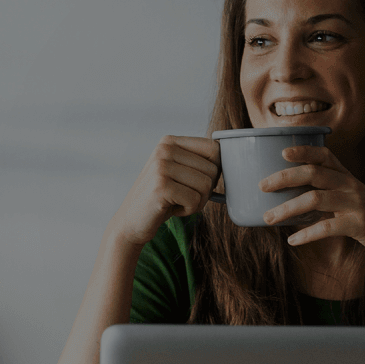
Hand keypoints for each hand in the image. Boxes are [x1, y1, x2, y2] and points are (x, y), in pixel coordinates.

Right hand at [108, 135, 222, 247]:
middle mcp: (164, 149)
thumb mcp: (178, 173)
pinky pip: (195, 200)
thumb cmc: (162, 198)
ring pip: (206, 185)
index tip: (198, 182)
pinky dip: (188, 210)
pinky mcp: (161, 186)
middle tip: (183, 196)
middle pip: (213, 169)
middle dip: (204, 190)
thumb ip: (198, 162)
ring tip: (177, 202)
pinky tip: (171, 209)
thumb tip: (233, 160)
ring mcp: (161, 166)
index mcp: (170, 141)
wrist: (131, 222)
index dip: (215, 170)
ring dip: (197, 201)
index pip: (214, 148)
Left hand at [258, 146, 364, 265]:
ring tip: (268, 218)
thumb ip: (331, 195)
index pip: (325, 155)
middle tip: (262, 186)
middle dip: (284, 177)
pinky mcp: (360, 225)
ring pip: (315, 199)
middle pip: (314, 173)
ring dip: (287, 209)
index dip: (304, 150)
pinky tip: (292, 241)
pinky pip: (328, 227)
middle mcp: (352, 186)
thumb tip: (294, 200)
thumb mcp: (353, 202)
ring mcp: (357, 205)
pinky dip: (307, 234)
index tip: (282, 152)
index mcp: (349, 178)